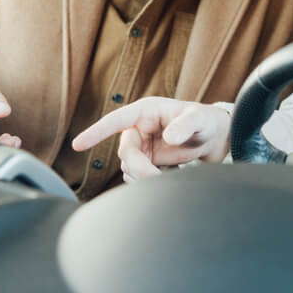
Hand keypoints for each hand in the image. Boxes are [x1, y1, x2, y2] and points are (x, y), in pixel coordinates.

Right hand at [72, 97, 230, 180]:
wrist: (214, 138)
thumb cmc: (206, 120)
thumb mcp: (199, 119)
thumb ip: (185, 126)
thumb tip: (168, 137)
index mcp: (146, 111)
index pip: (115, 120)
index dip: (96, 132)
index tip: (77, 144)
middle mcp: (139, 127)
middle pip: (125, 152)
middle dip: (139, 167)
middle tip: (158, 177)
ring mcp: (142, 145)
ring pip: (129, 166)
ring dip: (142, 176)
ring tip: (167, 175)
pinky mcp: (146, 160)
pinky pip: (135, 174)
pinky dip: (144, 180)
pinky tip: (163, 177)